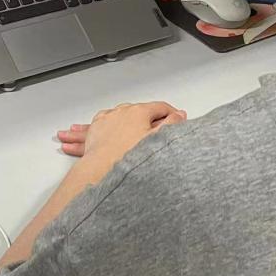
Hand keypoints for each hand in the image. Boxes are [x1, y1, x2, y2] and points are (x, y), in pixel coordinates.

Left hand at [58, 101, 186, 162]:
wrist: (102, 168)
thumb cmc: (128, 156)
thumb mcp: (157, 140)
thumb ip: (171, 124)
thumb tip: (180, 115)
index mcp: (139, 112)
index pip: (160, 107)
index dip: (171, 113)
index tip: (176, 118)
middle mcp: (121, 112)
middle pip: (140, 110)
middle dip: (150, 117)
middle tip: (158, 125)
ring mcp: (107, 119)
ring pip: (119, 115)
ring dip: (127, 119)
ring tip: (128, 124)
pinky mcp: (95, 129)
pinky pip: (102, 121)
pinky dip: (106, 122)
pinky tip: (107, 125)